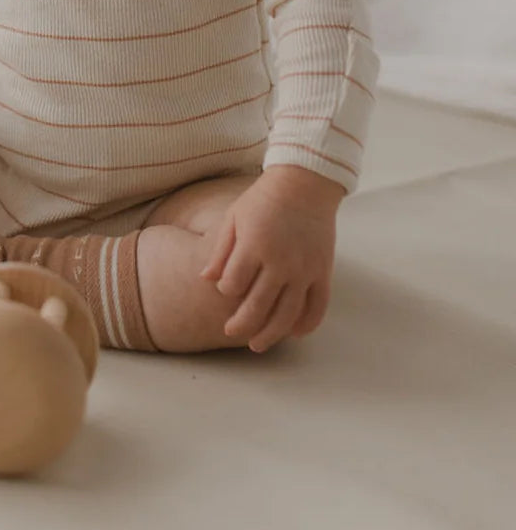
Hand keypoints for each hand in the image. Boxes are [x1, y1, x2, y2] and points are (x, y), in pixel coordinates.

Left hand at [198, 169, 340, 352]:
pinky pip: (317, 307)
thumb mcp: (234, 217)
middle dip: (241, 324)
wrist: (305, 184)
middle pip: (258, 306)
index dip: (227, 289)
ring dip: (271, 334)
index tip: (226, 287)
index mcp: (254, 245)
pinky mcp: (323, 272)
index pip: (234, 283)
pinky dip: (306, 325)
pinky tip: (294, 334)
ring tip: (257, 345)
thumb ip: (220, 250)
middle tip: (231, 332)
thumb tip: (205, 279)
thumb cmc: (263, 199)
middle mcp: (280, 261)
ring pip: (287, 314)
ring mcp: (304, 270)